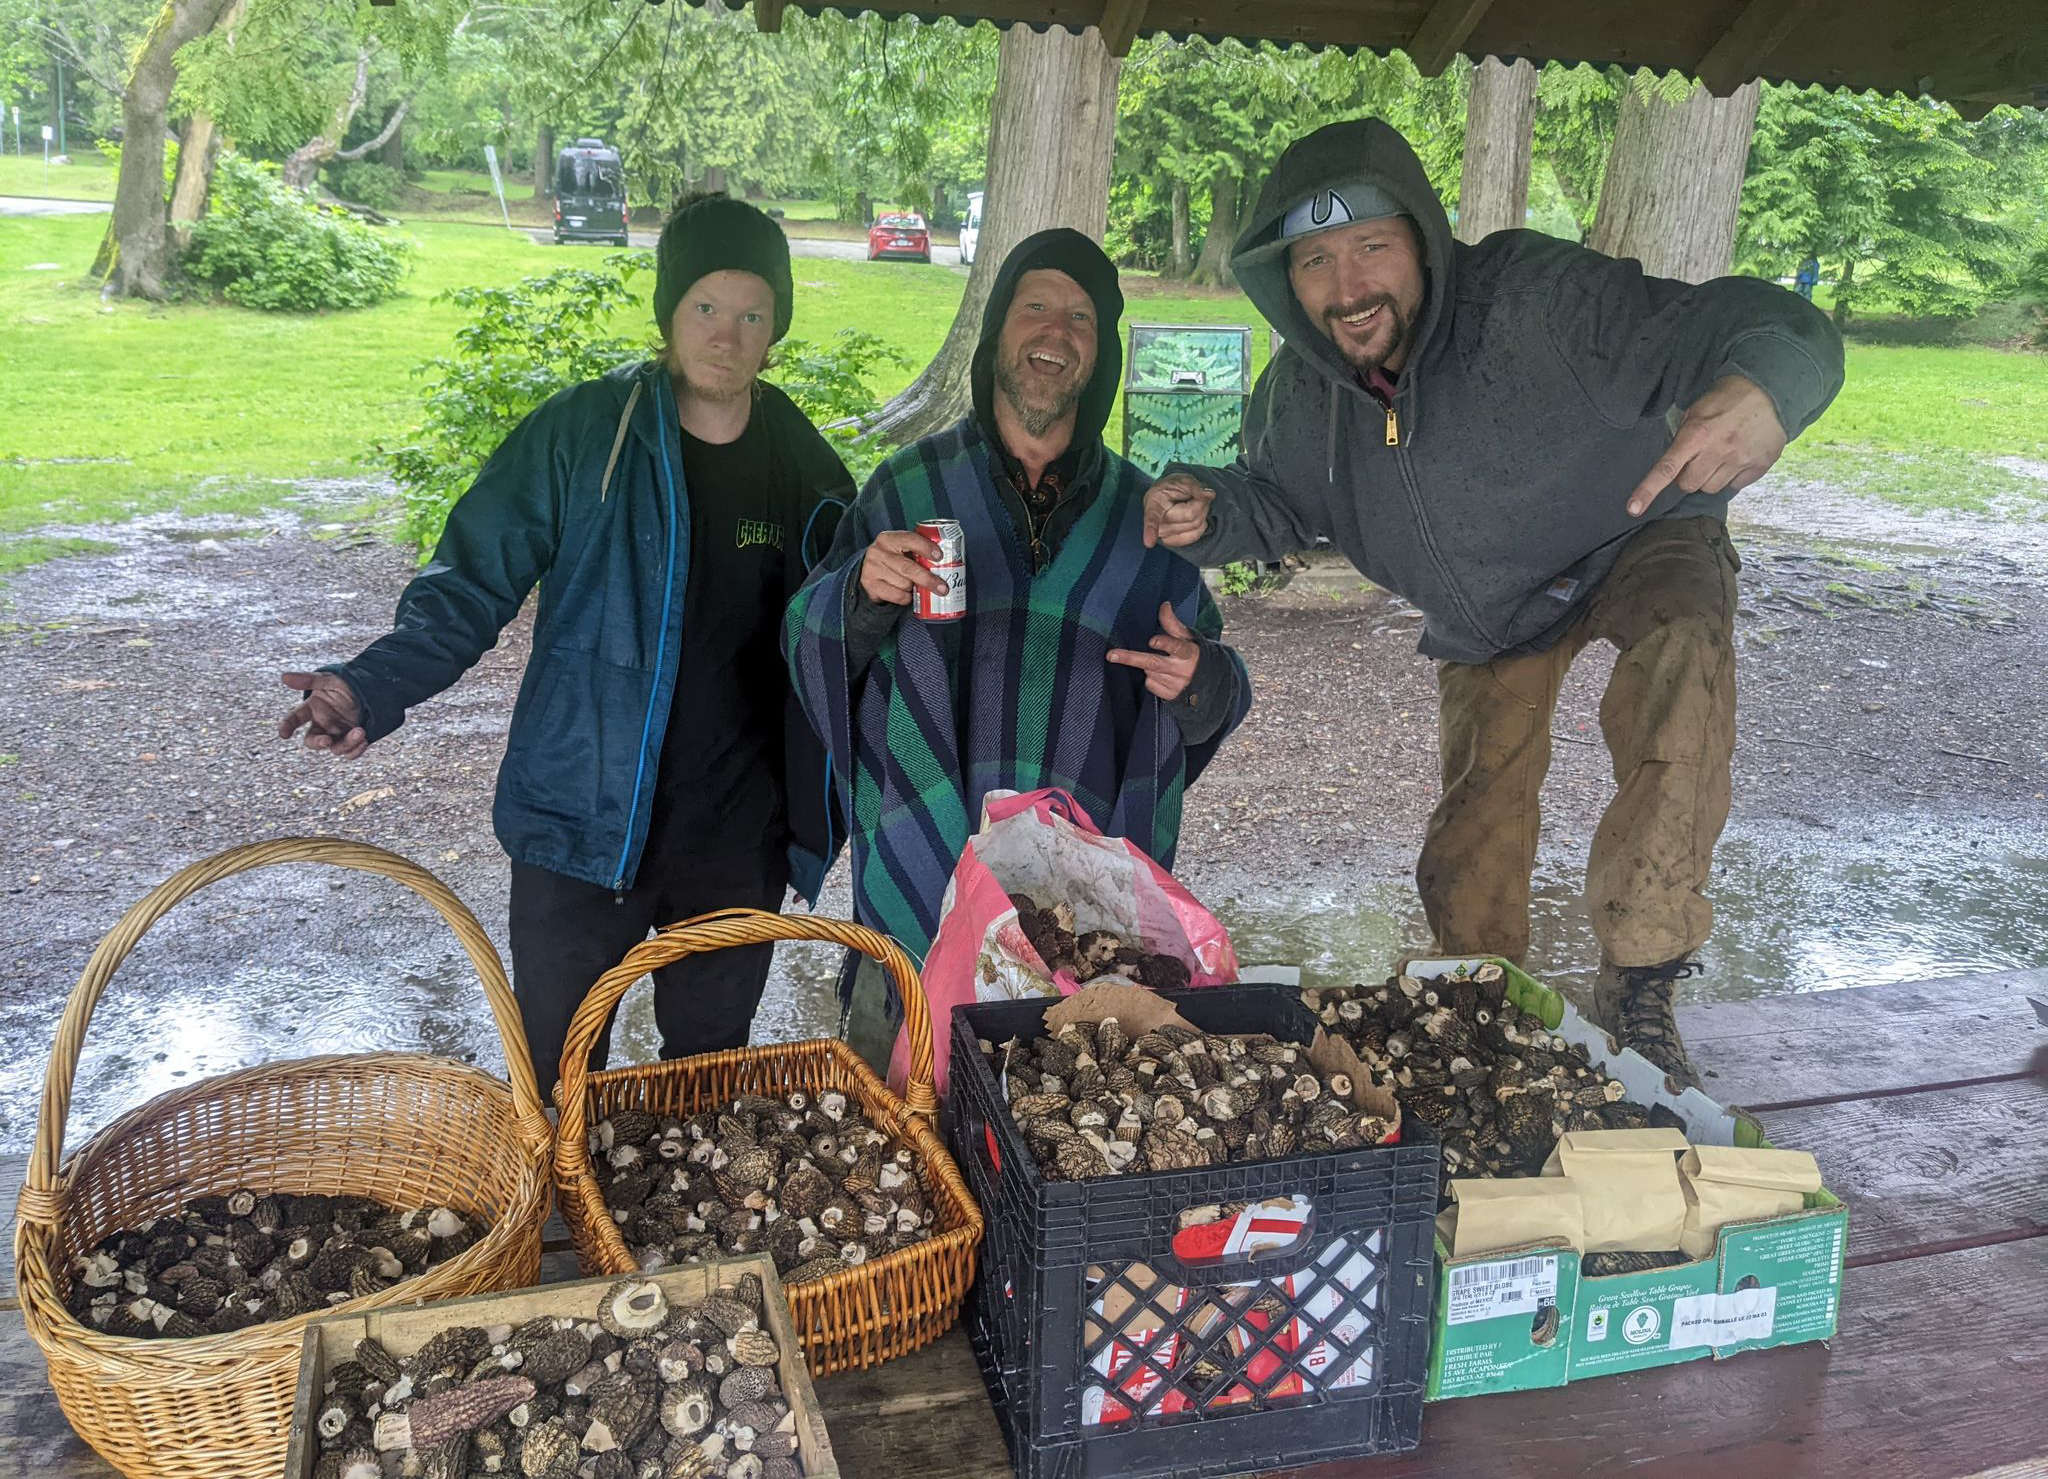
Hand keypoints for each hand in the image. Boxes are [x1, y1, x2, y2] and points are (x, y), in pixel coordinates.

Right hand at [278, 671, 366, 758]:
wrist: (368, 688)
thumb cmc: (344, 683)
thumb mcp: (329, 679)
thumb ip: (309, 680)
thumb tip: (284, 676)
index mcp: (312, 709)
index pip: (295, 718)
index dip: (287, 726)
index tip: (283, 734)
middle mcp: (322, 724)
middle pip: (312, 740)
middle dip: (318, 743)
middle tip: (327, 740)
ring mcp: (337, 733)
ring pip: (335, 748)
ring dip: (346, 744)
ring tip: (360, 731)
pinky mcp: (352, 739)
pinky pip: (350, 752)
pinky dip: (356, 750)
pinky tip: (363, 741)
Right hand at [859, 529, 947, 605]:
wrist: (868, 572)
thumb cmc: (894, 559)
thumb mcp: (902, 550)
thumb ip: (918, 552)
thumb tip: (947, 563)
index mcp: (889, 538)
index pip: (909, 539)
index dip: (925, 547)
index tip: (940, 557)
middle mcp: (878, 552)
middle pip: (908, 568)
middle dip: (928, 579)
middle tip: (943, 588)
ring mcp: (872, 569)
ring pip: (904, 584)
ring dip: (914, 588)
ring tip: (915, 586)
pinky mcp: (871, 586)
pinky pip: (897, 596)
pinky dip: (906, 598)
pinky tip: (907, 594)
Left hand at [1107, 602, 1201, 700]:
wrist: (1209, 681)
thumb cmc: (1194, 654)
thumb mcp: (1187, 637)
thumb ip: (1173, 623)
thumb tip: (1164, 605)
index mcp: (1189, 652)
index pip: (1176, 647)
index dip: (1165, 643)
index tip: (1152, 641)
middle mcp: (1182, 670)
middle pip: (1153, 663)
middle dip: (1131, 658)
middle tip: (1111, 655)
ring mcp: (1176, 684)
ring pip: (1149, 672)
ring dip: (1147, 666)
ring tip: (1160, 663)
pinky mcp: (1171, 696)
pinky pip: (1150, 685)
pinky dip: (1151, 679)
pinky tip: (1161, 675)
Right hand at [1142, 473, 1215, 548]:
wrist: (1168, 496)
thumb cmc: (1173, 487)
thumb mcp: (1183, 480)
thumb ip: (1195, 486)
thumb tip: (1209, 495)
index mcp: (1154, 502)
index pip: (1152, 518)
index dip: (1150, 530)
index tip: (1149, 542)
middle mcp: (1156, 521)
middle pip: (1191, 516)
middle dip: (1200, 504)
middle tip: (1195, 496)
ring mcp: (1163, 534)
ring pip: (1196, 525)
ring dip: (1202, 513)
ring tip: (1192, 504)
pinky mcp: (1172, 542)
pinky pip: (1195, 535)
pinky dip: (1200, 525)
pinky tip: (1192, 517)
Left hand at [1626, 375, 1787, 516]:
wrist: (1769, 391)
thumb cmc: (1726, 399)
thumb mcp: (1696, 411)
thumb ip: (1684, 439)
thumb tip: (1673, 466)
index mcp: (1696, 435)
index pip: (1667, 469)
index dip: (1648, 490)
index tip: (1632, 509)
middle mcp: (1717, 451)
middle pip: (1688, 485)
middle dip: (1687, 476)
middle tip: (1698, 458)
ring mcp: (1740, 461)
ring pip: (1711, 489)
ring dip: (1709, 478)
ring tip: (1720, 455)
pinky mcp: (1758, 467)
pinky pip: (1735, 486)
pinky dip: (1732, 477)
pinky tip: (1738, 457)